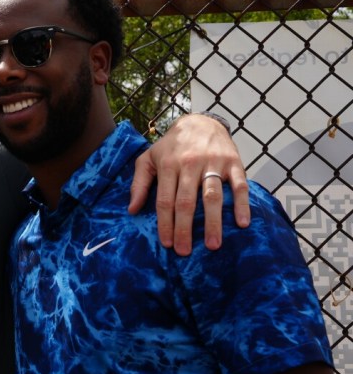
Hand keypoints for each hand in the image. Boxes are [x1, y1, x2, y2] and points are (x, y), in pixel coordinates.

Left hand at [129, 113, 249, 254]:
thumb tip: (132, 209)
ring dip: (213, 222)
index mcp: (168, 165)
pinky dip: (242, 204)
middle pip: (187, 202)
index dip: (165, 223)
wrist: (200, 121)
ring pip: (212, 196)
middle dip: (185, 229)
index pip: (165, 200)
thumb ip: (139, 183)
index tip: (167, 243)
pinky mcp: (234, 162)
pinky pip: (239, 185)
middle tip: (185, 251)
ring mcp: (213, 163)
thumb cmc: (171, 146)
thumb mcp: (148, 158)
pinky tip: (242, 223)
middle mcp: (190, 164)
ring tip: (213, 245)